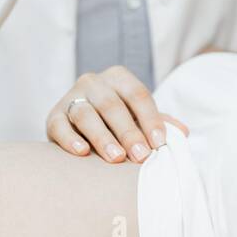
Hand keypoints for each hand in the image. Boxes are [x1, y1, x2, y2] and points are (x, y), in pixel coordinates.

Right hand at [46, 65, 187, 162]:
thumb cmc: (118, 123)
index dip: (150, 119)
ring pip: (86, 114)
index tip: (159, 144)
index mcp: (118, 78)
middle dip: (128, 132)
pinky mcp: (53, 116)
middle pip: (112, 105)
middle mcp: (93, 82)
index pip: (138, 95)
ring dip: (102, 137)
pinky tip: (82, 152)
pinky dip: (70, 139)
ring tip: (116, 158)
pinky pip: (59, 125)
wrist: (81, 129)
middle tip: (141, 156)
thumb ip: (159, 124)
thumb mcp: (139, 119)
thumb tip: (183, 132)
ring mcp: (71, 97)